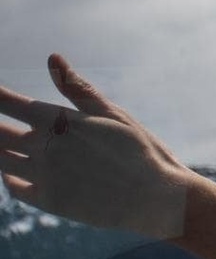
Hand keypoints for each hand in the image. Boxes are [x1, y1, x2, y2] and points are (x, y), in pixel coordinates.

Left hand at [0, 55, 215, 258]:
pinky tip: (14, 173)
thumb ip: (78, 89)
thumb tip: (52, 57)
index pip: (8, 102)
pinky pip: (14, 189)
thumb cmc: (142, 151)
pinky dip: (8, 179)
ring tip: (3, 144)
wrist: (157, 198)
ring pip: (1, 160)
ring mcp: (44, 175)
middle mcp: (45, 147)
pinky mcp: (48, 201)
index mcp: (59, 121)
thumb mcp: (114, 115)